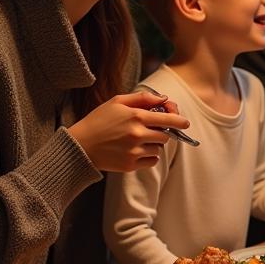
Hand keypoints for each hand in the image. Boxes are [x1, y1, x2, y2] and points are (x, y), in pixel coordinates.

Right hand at [67, 91, 190, 171]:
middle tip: (149, 130)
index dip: (179, 121)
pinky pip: (152, 161)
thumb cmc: (98, 121)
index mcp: (135, 116)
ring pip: (158, 149)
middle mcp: (137, 134)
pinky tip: (135, 151)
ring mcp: (134, 151)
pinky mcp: (131, 165)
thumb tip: (164, 99)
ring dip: (153, 145)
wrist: (79, 145)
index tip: (185, 123)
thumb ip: (143, 98)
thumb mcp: (117, 102)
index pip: (168, 119)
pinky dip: (148, 157)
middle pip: (165, 135)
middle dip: (161, 132)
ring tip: (135, 141)